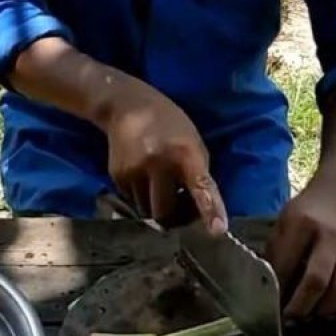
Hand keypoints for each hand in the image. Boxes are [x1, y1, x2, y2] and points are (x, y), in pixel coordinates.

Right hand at [100, 83, 226, 233]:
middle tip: (176, 203)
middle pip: (165, 212)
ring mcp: (135, 170)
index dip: (211, 209)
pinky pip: (131, 201)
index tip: (217, 230)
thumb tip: (195, 211)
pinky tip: (141, 174)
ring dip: (154, 205)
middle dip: (171, 215)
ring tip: (156, 183)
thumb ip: (196, 173)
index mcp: (185, 152)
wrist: (127, 105)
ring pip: (146, 210)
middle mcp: (159, 163)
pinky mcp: (117, 174)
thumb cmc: (169, 125)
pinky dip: (139, 195)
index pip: (201, 185)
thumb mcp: (191, 141)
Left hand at [265, 180, 335, 318]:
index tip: (270, 303)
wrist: (335, 199)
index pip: (288, 262)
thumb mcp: (282, 224)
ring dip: (325, 309)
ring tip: (311, 314)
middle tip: (290, 317)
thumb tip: (268, 287)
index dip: (278, 287)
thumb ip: (276, 253)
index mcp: (302, 224)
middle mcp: (328, 238)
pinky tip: (331, 309)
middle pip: (318, 278)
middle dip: (301, 305)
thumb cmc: (303, 214)